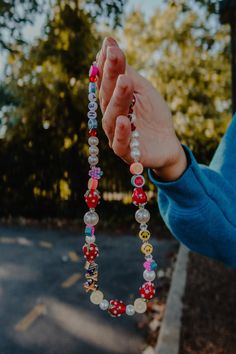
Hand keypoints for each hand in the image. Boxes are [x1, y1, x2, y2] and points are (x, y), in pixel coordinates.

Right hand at [96, 37, 186, 180]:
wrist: (167, 144)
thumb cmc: (153, 115)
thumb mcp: (143, 91)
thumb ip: (128, 74)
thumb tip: (111, 46)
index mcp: (113, 100)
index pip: (107, 80)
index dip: (107, 63)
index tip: (109, 43)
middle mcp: (111, 116)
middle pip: (108, 95)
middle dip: (111, 75)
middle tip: (116, 55)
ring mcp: (117, 135)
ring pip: (112, 117)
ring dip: (118, 99)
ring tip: (124, 82)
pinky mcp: (126, 153)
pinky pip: (120, 144)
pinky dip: (122, 132)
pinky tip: (123, 120)